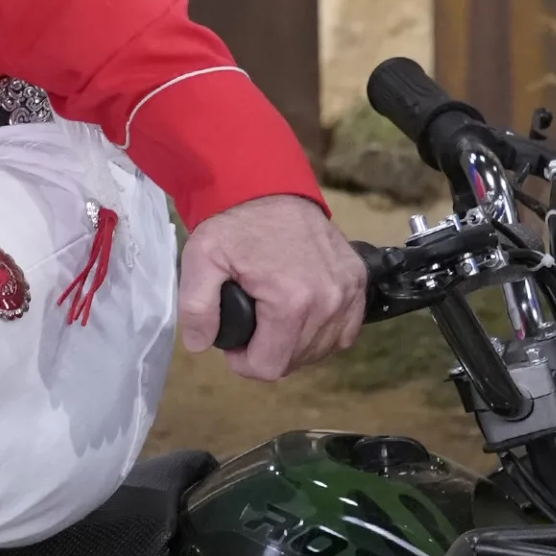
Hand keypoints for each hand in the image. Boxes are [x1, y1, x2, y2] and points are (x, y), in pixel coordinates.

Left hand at [179, 194, 368, 379]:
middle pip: (295, 362)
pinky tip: (301, 316)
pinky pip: (344, 332)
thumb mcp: (201, 260)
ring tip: (272, 318)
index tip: (234, 340)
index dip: (244, 361)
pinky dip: (322, 332)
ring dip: (293, 344)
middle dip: (268, 351)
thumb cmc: (235, 225)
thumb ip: (196, 308)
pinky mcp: (359, 283)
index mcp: (292, 302)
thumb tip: (202, 345)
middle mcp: (329, 301)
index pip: (270, 367)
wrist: (270, 188)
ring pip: (321, 350)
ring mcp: (349, 293)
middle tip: (251, 323)